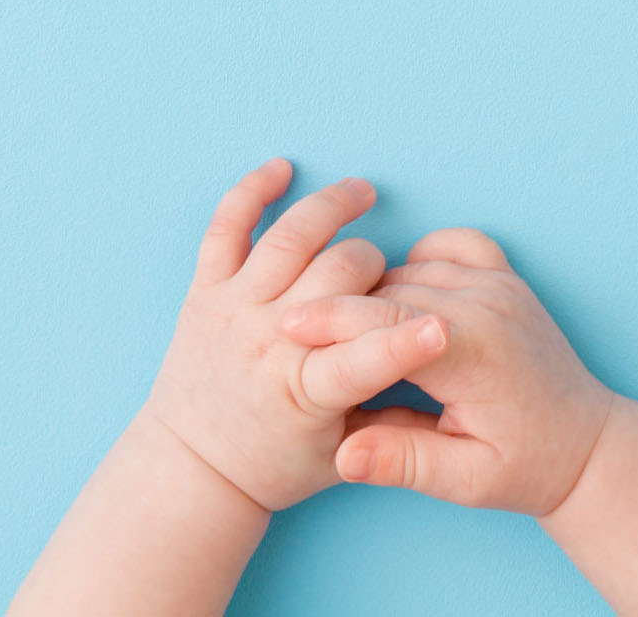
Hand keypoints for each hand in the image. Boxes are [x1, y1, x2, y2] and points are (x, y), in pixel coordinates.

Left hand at [144, 160, 451, 511]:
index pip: (362, 358)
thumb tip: (440, 379)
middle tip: (386, 274)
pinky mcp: (205, 290)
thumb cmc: (277, 462)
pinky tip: (281, 170)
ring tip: (364, 193)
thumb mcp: (341, 454)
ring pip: (290, 237)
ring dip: (332, 206)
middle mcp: (267, 341)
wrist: (193, 467)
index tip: (444, 325)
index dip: (405, 340)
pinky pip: (226, 226)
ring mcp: (233, 308)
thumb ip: (390, 414)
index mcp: (303, 391)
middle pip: (338, 275)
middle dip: (375, 265)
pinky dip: (252, 191)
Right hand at [281, 227, 614, 515]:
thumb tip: (343, 453)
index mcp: (474, 351)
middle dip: (343, 308)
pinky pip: (451, 243)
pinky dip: (419, 260)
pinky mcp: (506, 276)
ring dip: (376, 289)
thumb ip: (403, 461)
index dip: (331, 321)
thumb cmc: (525, 468)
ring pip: (413, 266)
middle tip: (297, 334)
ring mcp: (500, 283)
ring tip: (341, 323)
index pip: (386, 320)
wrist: (586, 446)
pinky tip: (402, 292)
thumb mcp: (465, 481)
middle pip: (392, 289)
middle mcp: (488, 304)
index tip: (284, 327)